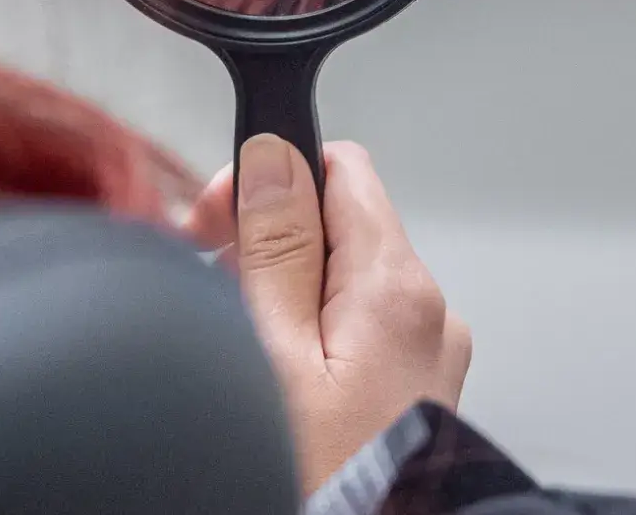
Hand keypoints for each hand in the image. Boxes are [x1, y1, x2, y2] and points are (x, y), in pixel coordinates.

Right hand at [181, 137, 472, 494]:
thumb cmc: (323, 487)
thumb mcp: (271, 357)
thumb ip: (276, 245)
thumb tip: (275, 154)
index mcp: (398, 290)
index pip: (339, 167)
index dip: (268, 176)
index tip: (216, 219)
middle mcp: (428, 316)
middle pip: (336, 221)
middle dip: (263, 240)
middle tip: (208, 284)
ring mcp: (425, 359)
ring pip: (338, 281)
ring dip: (278, 293)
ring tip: (236, 346)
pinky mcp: (413, 395)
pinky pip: (353, 333)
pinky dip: (305, 338)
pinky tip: (270, 379)